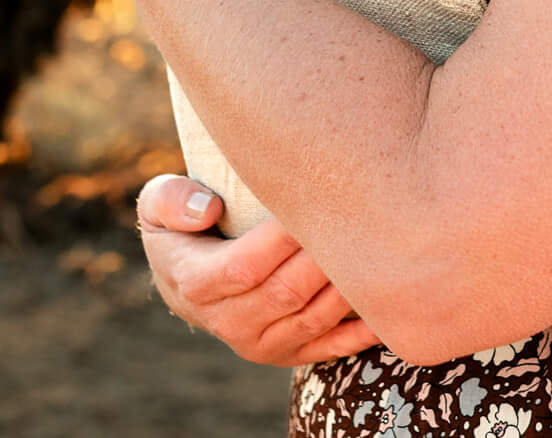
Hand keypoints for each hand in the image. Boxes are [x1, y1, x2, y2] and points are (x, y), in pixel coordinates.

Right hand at [134, 175, 383, 366]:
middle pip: (287, 291)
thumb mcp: (159, 205)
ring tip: (379, 241)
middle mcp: (230, 322)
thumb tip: (208, 210)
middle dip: (325, 253)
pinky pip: (333, 347)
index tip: (314, 196)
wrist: (187, 279)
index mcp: (197, 283)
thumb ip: (171, 200)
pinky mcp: (290, 353)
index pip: (245, 265)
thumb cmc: (183, 229)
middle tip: (360, 210)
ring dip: (348, 283)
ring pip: (315, 317)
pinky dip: (364, 328)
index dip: (281, 237)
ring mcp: (262, 344)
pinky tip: (392, 301)